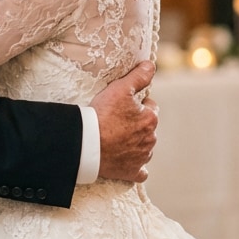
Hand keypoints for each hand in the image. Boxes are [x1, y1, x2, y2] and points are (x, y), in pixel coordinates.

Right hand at [93, 60, 157, 182]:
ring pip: (144, 147)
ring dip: (136, 143)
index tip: (122, 105)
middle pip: (147, 127)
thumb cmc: (103, 115)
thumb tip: (151, 65)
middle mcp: (150, 139)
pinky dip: (136, 167)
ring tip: (117, 138)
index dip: (137, 104)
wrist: (87, 145)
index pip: (150, 107)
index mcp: (150, 119)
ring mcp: (142, 157)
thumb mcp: (120, 89)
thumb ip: (138, 76)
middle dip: (136, 123)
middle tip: (116, 121)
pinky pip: (140, 172)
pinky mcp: (132, 172)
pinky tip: (128, 161)